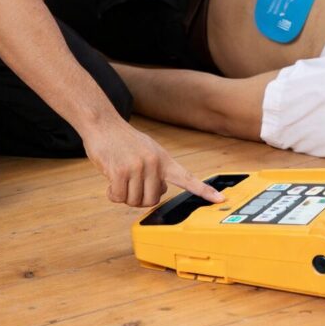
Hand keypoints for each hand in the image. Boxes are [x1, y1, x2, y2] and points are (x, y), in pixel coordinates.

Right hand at [83, 118, 224, 206]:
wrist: (104, 124)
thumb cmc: (124, 141)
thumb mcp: (148, 151)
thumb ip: (157, 170)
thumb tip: (159, 190)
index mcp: (164, 160)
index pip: (187, 178)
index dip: (203, 190)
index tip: (220, 199)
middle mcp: (154, 164)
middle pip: (152, 200)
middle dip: (139, 198)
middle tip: (130, 185)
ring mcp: (138, 167)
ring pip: (134, 201)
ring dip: (123, 195)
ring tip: (119, 178)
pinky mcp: (120, 171)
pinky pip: (118, 197)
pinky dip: (112, 194)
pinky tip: (110, 181)